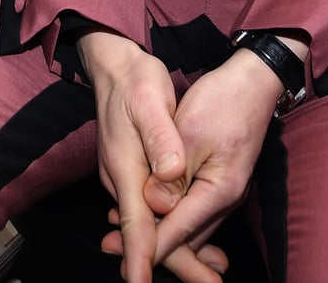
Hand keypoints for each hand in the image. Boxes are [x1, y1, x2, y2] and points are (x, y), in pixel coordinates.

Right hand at [79, 30, 186, 282]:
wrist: (115, 65)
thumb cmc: (135, 80)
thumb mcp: (150, 100)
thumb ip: (160, 139)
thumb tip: (169, 175)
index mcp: (126, 168)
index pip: (135, 223)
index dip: (142, 256)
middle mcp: (122, 181)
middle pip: (145, 235)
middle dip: (176, 262)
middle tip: (210, 282)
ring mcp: (125, 180)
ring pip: (150, 226)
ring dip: (179, 249)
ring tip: (212, 270)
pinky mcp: (134, 176)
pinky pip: (151, 213)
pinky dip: (173, 230)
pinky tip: (196, 239)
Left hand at [142, 51, 282, 280]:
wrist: (253, 82)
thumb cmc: (223, 102)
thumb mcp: (190, 133)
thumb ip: (172, 174)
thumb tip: (154, 205)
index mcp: (219, 190)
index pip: (179, 230)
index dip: (150, 247)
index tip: (127, 262)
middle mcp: (225, 199)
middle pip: (186, 237)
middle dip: (152, 245)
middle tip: (113, 249)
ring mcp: (223, 192)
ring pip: (189, 227)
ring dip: (159, 232)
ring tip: (121, 236)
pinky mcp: (218, 183)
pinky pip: (193, 211)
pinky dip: (170, 217)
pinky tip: (149, 214)